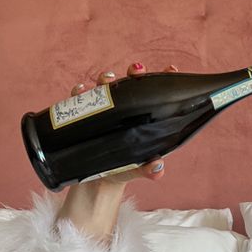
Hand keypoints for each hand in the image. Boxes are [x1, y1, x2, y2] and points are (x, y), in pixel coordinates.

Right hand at [67, 63, 177, 188]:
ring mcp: (103, 110)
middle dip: (134, 72)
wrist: (96, 182)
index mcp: (141, 117)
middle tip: (136, 71)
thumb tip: (157, 166)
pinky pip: (80, 99)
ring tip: (107, 80)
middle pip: (130, 83)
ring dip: (106, 78)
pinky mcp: (83, 115)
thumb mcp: (137, 168)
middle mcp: (123, 109)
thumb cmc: (123, 169)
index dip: (162, 79)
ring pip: (105, 86)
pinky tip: (81, 91)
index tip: (171, 68)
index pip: (154, 94)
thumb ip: (149, 169)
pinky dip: (80, 91)